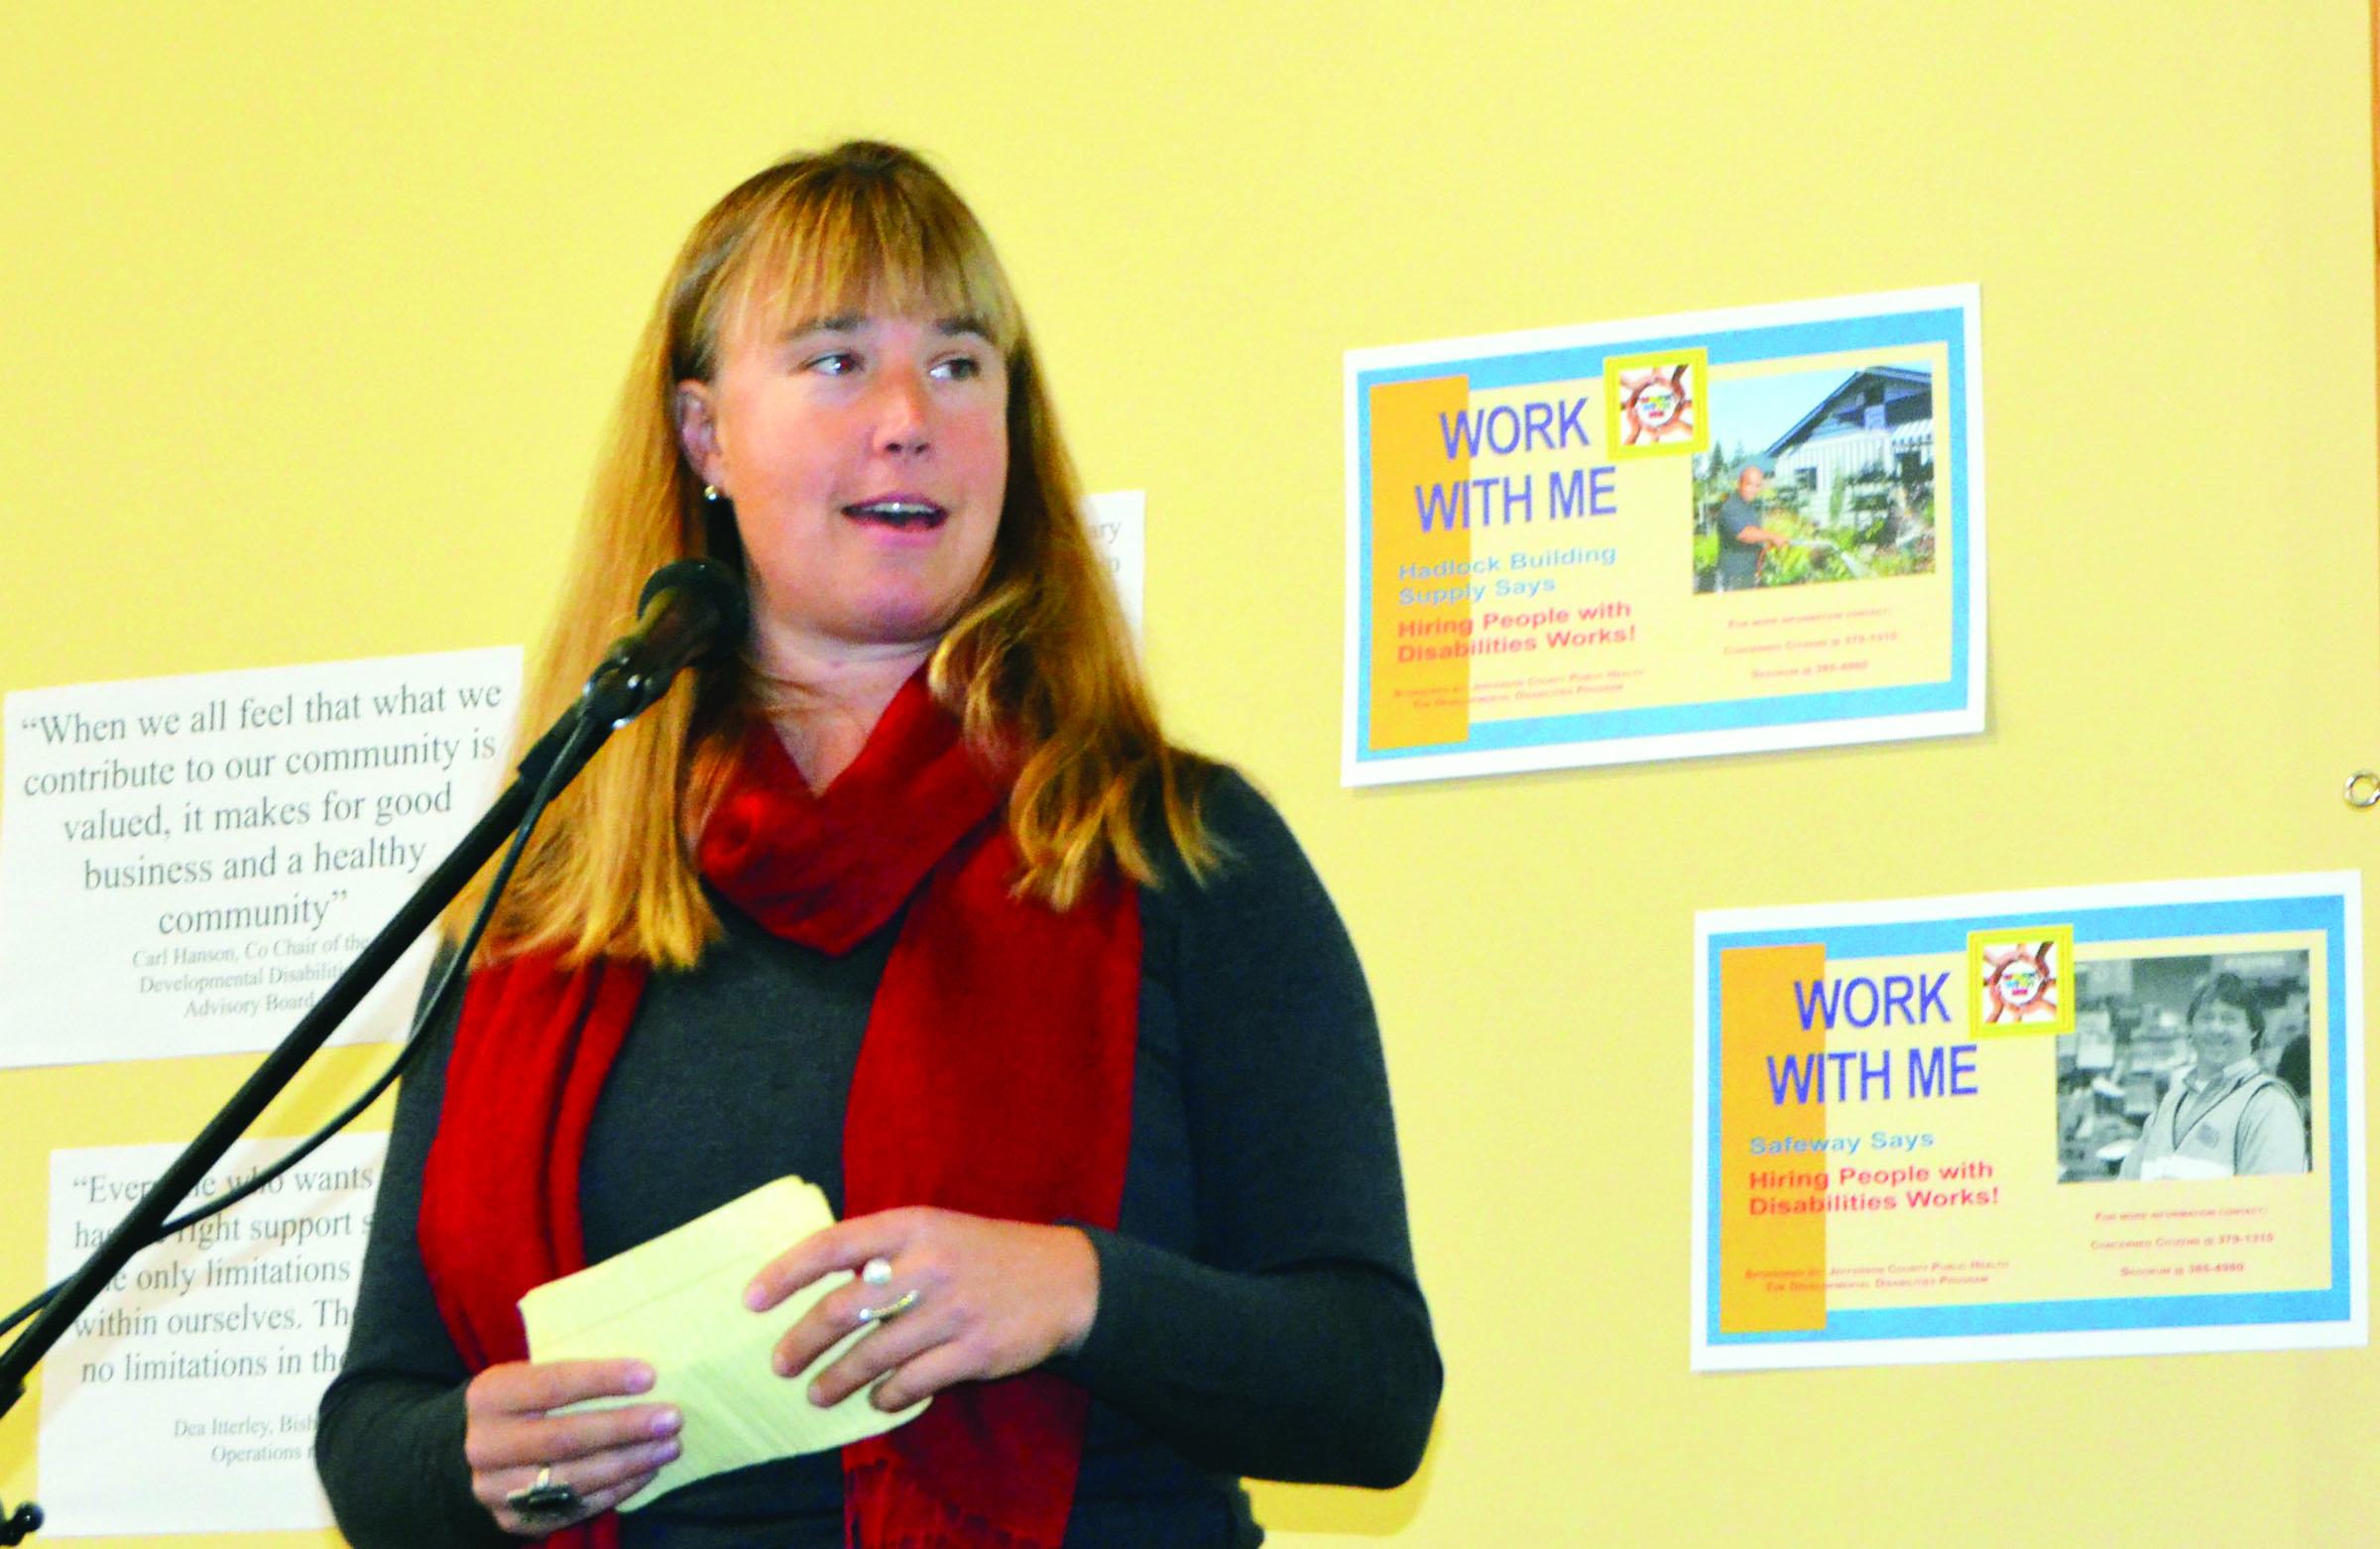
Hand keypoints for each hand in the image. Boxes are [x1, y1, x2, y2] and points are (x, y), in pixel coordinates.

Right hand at [463, 1358, 681, 1533]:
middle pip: (565, 1438)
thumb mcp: (524, 1378)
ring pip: (573, 1479)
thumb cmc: (516, 1404)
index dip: (602, 1380)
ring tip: (670, 1446)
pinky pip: (574, 1507)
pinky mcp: (513, 1519)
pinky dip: (616, 1490)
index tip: (650, 1376)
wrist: (460, 1455)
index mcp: (490, 1397)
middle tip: (673, 1418)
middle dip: (625, 1428)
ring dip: (630, 1463)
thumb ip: (568, 1375)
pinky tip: (646, 1471)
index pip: (552, 1385)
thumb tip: (642, 1374)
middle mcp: (486, 1445)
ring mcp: (496, 1488)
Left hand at [745, 1208, 1098, 1411]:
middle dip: (802, 1342)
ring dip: (837, 1380)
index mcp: (913, 1226)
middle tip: (780, 1364)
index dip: (785, 1272)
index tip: (750, 1299)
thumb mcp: (938, 1231)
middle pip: (843, 1309)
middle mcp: (929, 1265)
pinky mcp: (974, 1352)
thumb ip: (886, 1251)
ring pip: (873, 1355)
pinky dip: (887, 1397)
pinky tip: (878, 1400)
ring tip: (818, 1393)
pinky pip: (912, 1383)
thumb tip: (821, 1287)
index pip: (833, 1245)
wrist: (1067, 1280)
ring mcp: (953, 1311)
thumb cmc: (988, 1255)